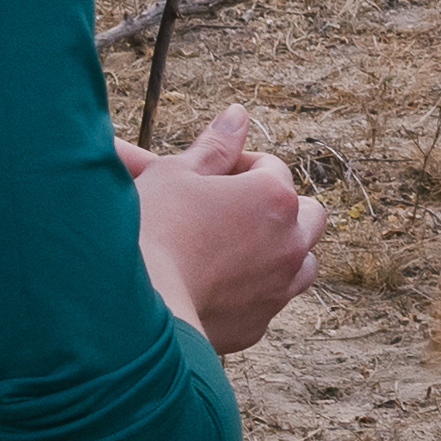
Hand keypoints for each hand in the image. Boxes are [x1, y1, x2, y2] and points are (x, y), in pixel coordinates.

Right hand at [133, 107, 323, 349]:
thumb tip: (237, 116)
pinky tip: (222, 285)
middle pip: (307, 213)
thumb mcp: (176, 173)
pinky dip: (257, 290)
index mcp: (273, 196)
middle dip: (280, 206)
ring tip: (240, 247)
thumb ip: (215, 145)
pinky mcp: (259, 324)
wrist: (133, 308)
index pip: (271, 167)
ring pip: (302, 260)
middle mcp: (289, 241)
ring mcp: (280, 287)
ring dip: (281, 250)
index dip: (237, 166)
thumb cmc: (151, 231)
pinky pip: (273, 300)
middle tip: (237, 209)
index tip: (207, 177)